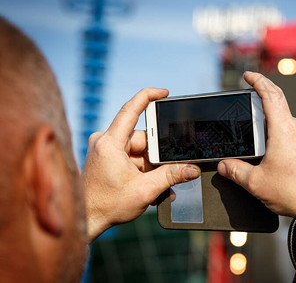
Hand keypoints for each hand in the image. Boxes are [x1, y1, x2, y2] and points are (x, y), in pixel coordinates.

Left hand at [82, 88, 200, 242]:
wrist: (87, 220)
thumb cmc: (107, 206)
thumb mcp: (145, 190)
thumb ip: (171, 176)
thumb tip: (192, 169)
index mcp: (110, 143)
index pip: (131, 109)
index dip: (149, 96)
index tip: (165, 93)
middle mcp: (105, 141)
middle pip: (143, 138)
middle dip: (156, 156)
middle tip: (162, 174)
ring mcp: (106, 149)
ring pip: (140, 150)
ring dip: (150, 167)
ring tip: (155, 186)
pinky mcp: (107, 157)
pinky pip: (132, 157)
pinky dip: (143, 170)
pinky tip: (150, 185)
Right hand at [217, 72, 295, 216]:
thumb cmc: (294, 192)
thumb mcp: (256, 182)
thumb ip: (236, 171)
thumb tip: (224, 166)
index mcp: (285, 128)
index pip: (271, 94)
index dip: (258, 81)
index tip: (249, 76)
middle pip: (278, 112)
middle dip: (261, 119)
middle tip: (249, 133)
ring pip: (287, 128)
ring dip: (273, 136)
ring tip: (264, 158)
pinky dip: (285, 146)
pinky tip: (280, 165)